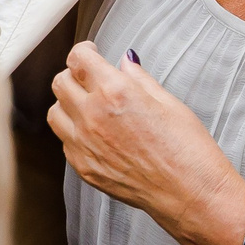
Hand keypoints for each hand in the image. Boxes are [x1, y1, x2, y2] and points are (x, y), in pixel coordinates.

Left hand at [48, 42, 243, 243]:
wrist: (189, 193)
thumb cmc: (187, 150)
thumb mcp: (168, 103)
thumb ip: (139, 79)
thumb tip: (126, 62)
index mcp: (115, 92)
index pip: (78, 58)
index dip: (84, 51)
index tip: (91, 53)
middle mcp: (92, 116)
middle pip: (61, 82)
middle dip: (74, 74)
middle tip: (90, 77)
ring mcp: (84, 144)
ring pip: (55, 111)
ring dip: (68, 103)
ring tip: (88, 105)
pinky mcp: (83, 168)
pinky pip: (65, 141)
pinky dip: (74, 131)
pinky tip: (95, 132)